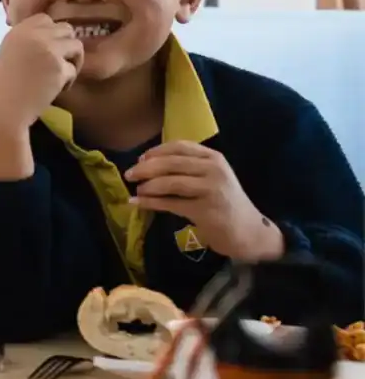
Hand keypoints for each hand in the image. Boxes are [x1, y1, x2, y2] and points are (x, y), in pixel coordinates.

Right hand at [0, 14, 84, 133]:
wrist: (2, 109)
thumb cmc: (2, 86)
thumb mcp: (9, 53)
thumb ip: (28, 42)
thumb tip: (52, 40)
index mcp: (19, 30)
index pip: (45, 18)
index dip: (51, 33)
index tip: (47, 49)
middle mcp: (34, 35)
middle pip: (65, 29)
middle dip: (65, 46)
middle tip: (58, 63)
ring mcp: (49, 50)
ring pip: (76, 46)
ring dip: (73, 61)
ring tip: (61, 76)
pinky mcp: (59, 69)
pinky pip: (73, 70)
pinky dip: (67, 81)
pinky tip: (54, 90)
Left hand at [125, 141, 283, 261]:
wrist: (249, 231)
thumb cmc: (224, 203)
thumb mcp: (212, 177)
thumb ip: (188, 168)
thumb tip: (149, 164)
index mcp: (214, 158)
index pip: (180, 146)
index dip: (157, 151)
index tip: (141, 158)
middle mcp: (214, 170)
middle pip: (172, 163)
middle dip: (146, 168)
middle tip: (129, 174)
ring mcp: (211, 190)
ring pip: (170, 182)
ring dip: (148, 186)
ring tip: (136, 191)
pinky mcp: (205, 210)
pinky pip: (170, 204)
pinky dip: (151, 203)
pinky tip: (138, 204)